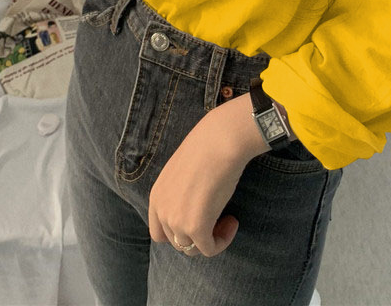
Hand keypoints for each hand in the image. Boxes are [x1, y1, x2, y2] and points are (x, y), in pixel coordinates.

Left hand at [148, 106, 249, 257]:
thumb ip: (181, 193)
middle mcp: (162, 211)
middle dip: (197, 235)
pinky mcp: (195, 228)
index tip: (201, 217)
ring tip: (227, 218)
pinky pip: (209, 249)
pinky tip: (233, 221)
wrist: (219, 141)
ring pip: (191, 249)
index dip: (179, 231)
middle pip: (177, 242)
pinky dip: (222, 240)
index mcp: (157, 196)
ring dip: (210, 239)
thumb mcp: (183, 173)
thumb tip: (195, 204)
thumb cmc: (207, 148)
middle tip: (218, 217)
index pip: (159, 231)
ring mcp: (177, 222)